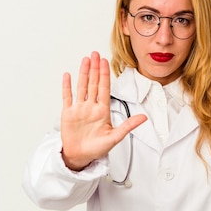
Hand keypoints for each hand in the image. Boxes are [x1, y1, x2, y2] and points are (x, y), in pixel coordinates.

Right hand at [60, 51, 146, 170]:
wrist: (80, 157)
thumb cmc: (97, 149)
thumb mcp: (115, 137)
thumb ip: (128, 126)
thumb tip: (144, 117)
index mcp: (102, 111)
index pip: (104, 88)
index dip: (104, 74)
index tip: (105, 62)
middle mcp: (91, 107)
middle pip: (93, 83)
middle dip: (94, 68)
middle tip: (96, 54)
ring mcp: (79, 109)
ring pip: (81, 87)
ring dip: (83, 73)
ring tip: (85, 60)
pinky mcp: (68, 114)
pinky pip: (68, 97)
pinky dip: (67, 86)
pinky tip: (68, 76)